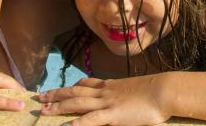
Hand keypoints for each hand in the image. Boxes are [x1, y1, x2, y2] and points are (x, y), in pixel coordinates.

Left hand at [39, 76, 169, 125]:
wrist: (165, 91)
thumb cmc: (156, 92)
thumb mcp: (136, 90)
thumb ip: (125, 95)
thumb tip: (123, 100)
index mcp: (111, 86)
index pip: (86, 84)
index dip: (70, 87)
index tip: (57, 89)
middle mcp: (105, 92)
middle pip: (75, 92)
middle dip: (56, 95)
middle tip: (40, 97)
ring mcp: (108, 102)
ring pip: (78, 103)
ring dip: (60, 106)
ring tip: (44, 110)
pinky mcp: (114, 115)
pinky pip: (92, 119)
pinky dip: (78, 123)